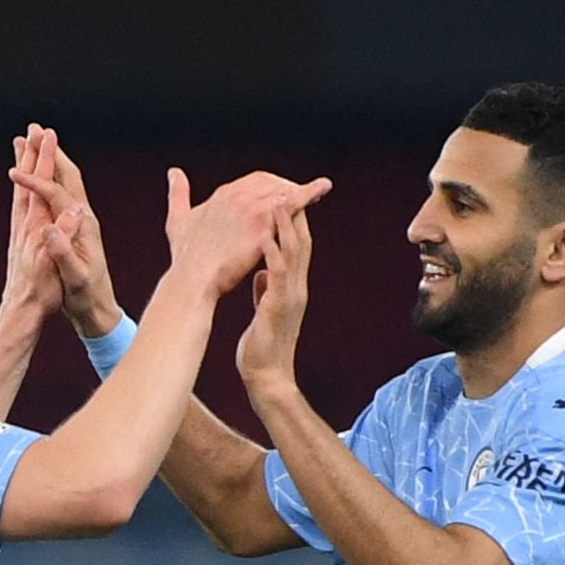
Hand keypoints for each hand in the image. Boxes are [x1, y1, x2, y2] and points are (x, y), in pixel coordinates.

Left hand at [0, 125, 70, 325]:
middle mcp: (26, 225)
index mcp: (38, 228)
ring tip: (22, 147)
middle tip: (32, 129)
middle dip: (33, 154)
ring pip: (21, 190)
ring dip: (24, 167)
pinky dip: (22, 189)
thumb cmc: (43, 295)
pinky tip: (22, 187)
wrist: (21, 314)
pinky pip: (19, 206)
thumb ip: (63, 240)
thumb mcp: (58, 269)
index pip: (44, 185)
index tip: (48, 136)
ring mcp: (19, 232)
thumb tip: (73, 211)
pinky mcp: (19, 241)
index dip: (47, 159)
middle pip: (29, 181)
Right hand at [7, 130, 119, 336]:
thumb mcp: (75, 278)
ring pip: (66, 180)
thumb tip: (50, 228)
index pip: (56, 194)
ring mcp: (81, 221)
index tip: (14, 172)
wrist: (99, 310)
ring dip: (51, 159)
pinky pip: (62, 193)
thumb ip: (64, 253)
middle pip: (66, 175)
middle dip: (49, 152)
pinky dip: (50, 177)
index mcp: (82, 227)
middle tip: (35, 129)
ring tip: (37, 141)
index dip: (35, 181)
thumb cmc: (86, 297)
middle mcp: (84, 218)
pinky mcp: (77, 227)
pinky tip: (43, 176)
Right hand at [165, 168, 331, 298]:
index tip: (281, 194)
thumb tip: (174, 172)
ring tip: (319, 190)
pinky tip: (322, 188)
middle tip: (304, 193)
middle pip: (269, 182)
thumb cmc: (186, 256)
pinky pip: (291, 201)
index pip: (252, 182)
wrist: (193, 278)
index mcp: (222, 195)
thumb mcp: (179, 219)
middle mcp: (237, 195)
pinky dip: (309, 191)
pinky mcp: (262, 223)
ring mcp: (250, 207)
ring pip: (282, 189)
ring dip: (301, 188)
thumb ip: (178, 194)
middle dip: (286, 186)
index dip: (269, 186)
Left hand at [238, 202, 313, 396]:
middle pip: (301, 244)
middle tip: (290, 188)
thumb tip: (263, 272)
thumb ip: (267, 289)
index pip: (296, 247)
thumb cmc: (263, 344)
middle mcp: (295, 288)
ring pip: (293, 257)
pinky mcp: (278, 310)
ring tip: (279, 204)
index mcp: (291, 287)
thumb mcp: (266, 310)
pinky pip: (277, 278)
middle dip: (296, 216)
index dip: (293, 221)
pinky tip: (265, 241)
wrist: (266, 376)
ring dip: (286, 229)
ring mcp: (290, 298)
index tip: (286, 196)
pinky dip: (273, 257)